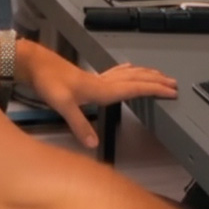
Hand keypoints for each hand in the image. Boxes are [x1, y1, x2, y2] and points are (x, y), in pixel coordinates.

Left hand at [18, 43, 177, 149]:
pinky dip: (128, 71)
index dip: (154, 89)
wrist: (35, 64)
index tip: (171, 91)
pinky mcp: (89, 77)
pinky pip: (116, 73)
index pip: (134, 88)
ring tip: (159, 75)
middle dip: (155, 81)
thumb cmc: (48, 82)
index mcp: (101, 89)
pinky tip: (129, 68)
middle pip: (135, 79)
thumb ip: (78, 124)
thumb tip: (92, 143)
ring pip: (128, 74)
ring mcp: (96, 78)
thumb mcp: (62, 105)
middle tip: (173, 84)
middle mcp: (102, 82)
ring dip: (145, 74)